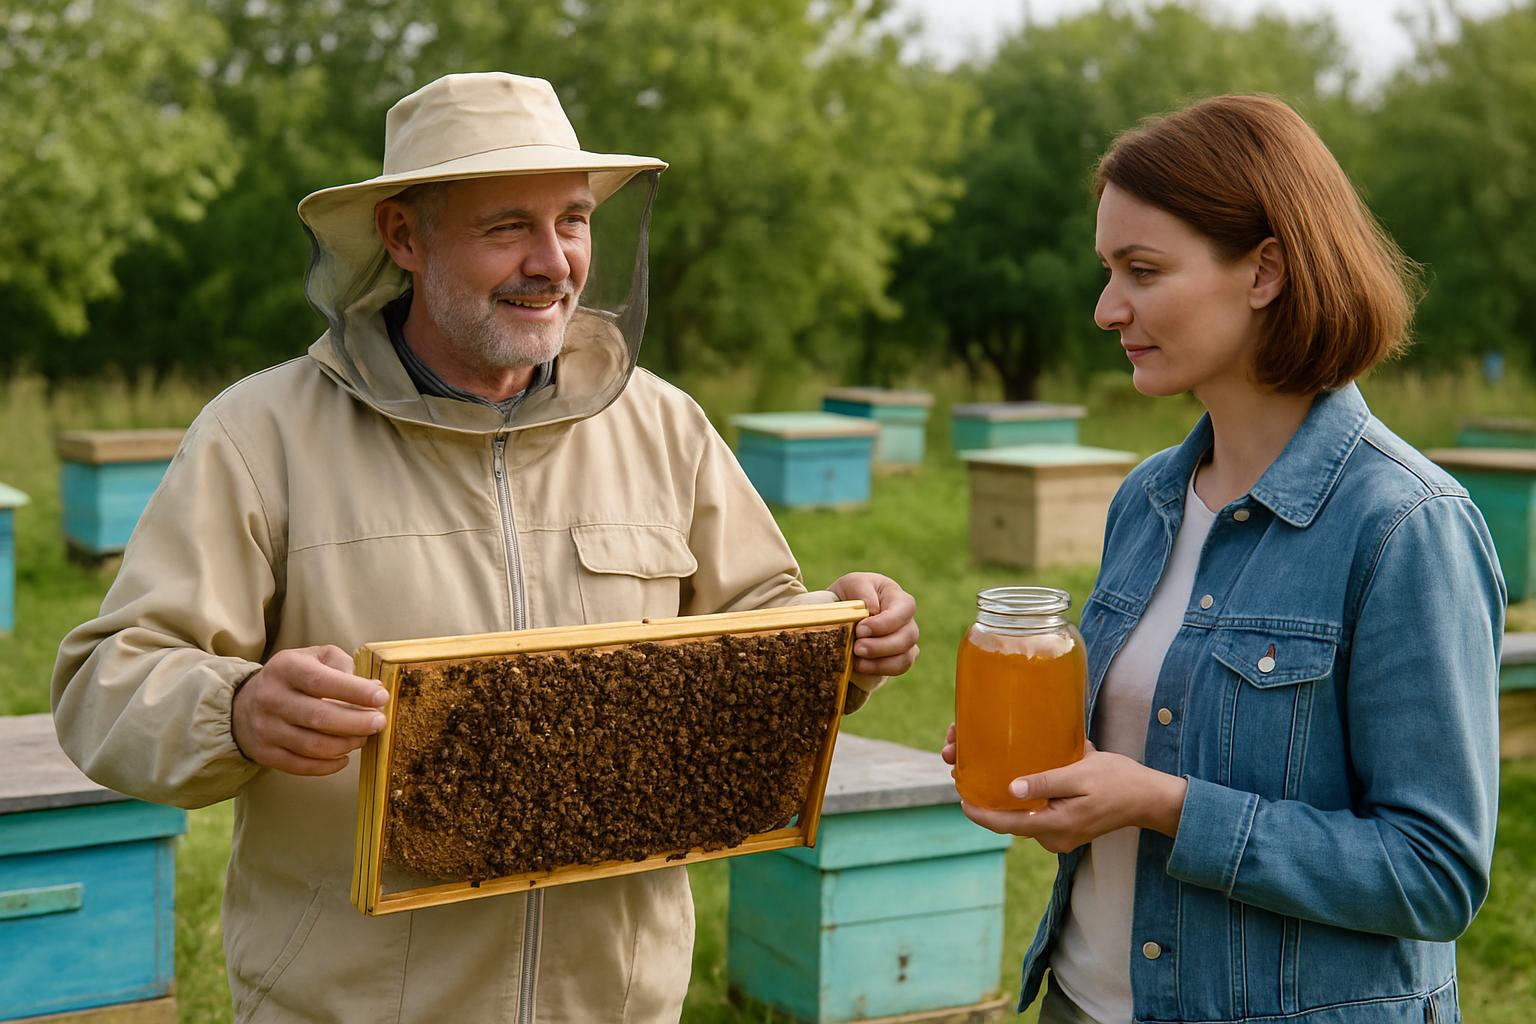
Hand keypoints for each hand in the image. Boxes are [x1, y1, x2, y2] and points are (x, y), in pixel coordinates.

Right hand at [231, 645, 389, 775]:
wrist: (246, 703)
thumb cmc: (295, 677)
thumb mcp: (315, 658)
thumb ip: (344, 666)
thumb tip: (374, 689)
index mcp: (285, 668)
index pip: (321, 681)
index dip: (354, 691)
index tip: (381, 698)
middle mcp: (271, 698)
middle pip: (319, 717)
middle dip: (356, 722)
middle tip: (379, 723)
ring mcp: (266, 728)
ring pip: (312, 745)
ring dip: (345, 744)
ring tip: (363, 738)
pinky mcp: (265, 753)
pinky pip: (301, 765)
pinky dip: (328, 765)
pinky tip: (344, 756)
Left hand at [827, 572, 918, 676]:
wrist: (844, 617)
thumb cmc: (850, 596)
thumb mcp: (851, 584)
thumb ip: (861, 590)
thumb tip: (873, 609)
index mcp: (897, 597)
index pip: (904, 609)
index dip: (885, 623)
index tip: (860, 629)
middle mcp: (907, 619)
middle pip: (908, 636)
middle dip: (881, 645)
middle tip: (857, 648)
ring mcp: (906, 640)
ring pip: (906, 655)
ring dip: (880, 661)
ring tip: (857, 660)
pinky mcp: (901, 657)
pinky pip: (900, 667)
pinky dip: (880, 669)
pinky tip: (860, 666)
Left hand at [957, 741, 1187, 853]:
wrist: (1148, 797)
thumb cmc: (1117, 781)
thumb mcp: (1080, 774)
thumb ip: (1046, 782)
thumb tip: (1011, 789)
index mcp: (1055, 826)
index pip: (1006, 824)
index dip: (980, 813)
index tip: (961, 798)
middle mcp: (1055, 838)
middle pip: (1011, 823)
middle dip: (989, 804)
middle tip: (970, 777)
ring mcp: (1061, 837)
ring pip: (1023, 820)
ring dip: (1005, 803)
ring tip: (986, 776)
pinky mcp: (1066, 830)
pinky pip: (1036, 818)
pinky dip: (1023, 804)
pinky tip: (1014, 783)